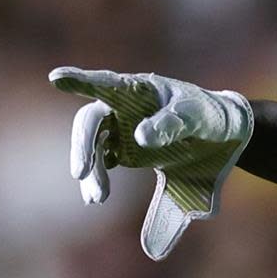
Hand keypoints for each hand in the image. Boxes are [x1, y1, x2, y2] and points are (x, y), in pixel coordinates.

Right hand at [49, 67, 253, 259]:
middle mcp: (122, 106)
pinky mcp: (125, 149)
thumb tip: (139, 137)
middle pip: (91, 122)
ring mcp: (121, 128)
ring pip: (95, 146)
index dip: (80, 80)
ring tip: (97, 198)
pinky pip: (104, 162)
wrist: (220, 133)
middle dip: (85, 148)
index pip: (105, 83)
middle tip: (81, 174)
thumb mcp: (196, 117)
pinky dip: (99, 177)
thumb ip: (171, 124)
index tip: (56, 78)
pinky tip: (98, 196)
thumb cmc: (207, 114)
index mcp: (138, 89)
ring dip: (92, 170)